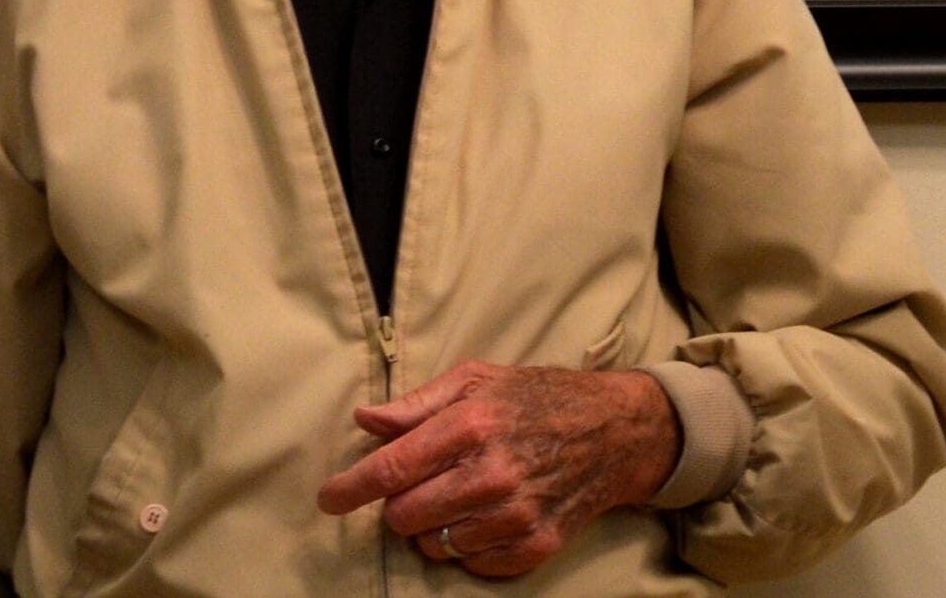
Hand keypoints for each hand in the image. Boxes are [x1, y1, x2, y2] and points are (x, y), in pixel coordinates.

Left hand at [316, 362, 678, 577]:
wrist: (616, 430)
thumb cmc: (539, 399)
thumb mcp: (479, 380)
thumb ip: (418, 404)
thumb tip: (365, 421)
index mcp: (471, 425)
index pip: (390, 470)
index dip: (350, 489)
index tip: (330, 498)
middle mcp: (491, 473)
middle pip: (404, 516)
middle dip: (401, 504)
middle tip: (423, 484)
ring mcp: (514, 515)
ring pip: (433, 546)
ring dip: (435, 527)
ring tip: (460, 497)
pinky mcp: (533, 545)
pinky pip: (471, 565)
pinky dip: (468, 547)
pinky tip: (485, 517)